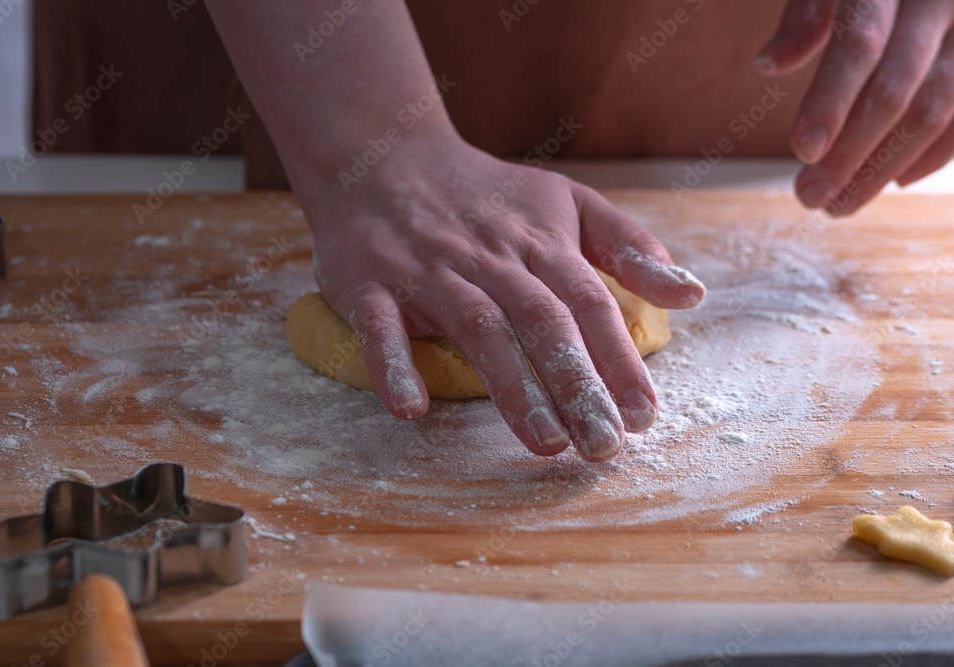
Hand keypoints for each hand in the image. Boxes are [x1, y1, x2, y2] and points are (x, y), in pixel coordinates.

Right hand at [304, 133, 704, 462]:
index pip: (589, 304)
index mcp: (539, 243)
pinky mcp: (369, 282)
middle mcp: (490, 258)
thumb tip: (693, 294)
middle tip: (603, 446)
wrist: (382, 157)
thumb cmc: (484, 195)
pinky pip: (380, 326)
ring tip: (545, 442)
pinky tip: (411, 408)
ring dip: (511, 387)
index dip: (618, 360)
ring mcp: (429, 270)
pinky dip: (394, 364)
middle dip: (577, 386)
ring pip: (477, 328)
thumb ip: (628, 246)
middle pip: (542, 322)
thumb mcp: (565, 202)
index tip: (643, 416)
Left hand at [755, 0, 953, 214]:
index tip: (803, 150)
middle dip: (849, 153)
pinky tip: (895, 181)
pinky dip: (934, 156)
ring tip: (840, 203)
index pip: (860, 42)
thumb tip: (767, 65)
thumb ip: (804, 16)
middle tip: (810, 198)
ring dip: (884, 167)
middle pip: (894, 89)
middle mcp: (938, 1)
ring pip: (935, 111)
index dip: (831, 99)